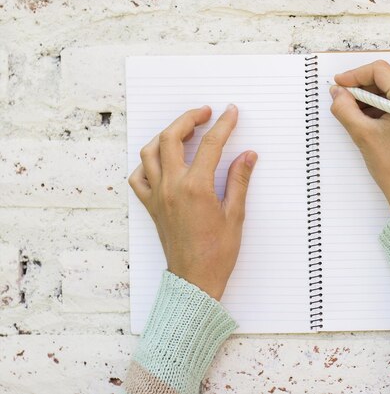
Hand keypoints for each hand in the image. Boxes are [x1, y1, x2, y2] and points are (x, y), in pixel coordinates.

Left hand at [128, 105, 256, 299]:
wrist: (195, 281)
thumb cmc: (218, 253)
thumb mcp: (236, 215)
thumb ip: (239, 180)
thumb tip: (247, 155)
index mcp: (196, 188)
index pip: (210, 144)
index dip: (223, 124)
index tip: (231, 112)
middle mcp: (172, 187)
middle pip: (172, 138)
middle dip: (188, 119)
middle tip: (205, 113)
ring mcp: (157, 196)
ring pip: (150, 152)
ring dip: (165, 135)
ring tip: (184, 132)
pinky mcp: (151, 206)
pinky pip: (138, 177)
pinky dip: (147, 163)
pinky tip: (162, 161)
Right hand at [329, 60, 389, 213]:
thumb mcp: (363, 135)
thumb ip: (345, 108)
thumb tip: (337, 91)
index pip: (381, 71)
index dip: (356, 75)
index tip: (339, 84)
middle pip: (389, 80)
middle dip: (364, 88)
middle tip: (343, 99)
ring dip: (374, 98)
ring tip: (355, 112)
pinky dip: (386, 106)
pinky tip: (371, 119)